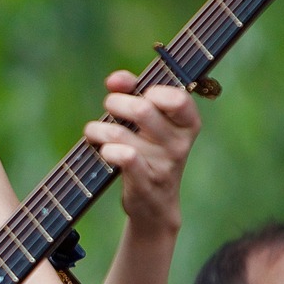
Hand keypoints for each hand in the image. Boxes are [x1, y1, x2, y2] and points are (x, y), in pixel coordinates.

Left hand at [85, 70, 201, 237]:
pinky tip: (103, 150)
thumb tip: (115, 79)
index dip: (151, 89)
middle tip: (109, 108)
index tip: (136, 92)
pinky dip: (106, 150)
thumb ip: (134, 92)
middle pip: (141, 110)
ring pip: (120, 134)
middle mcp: (180, 144)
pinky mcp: (145, 183)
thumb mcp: (149, 122)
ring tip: (94, 132)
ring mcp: (164, 165)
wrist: (155, 204)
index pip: (178, 98)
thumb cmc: (150, 152)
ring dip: (98, 129)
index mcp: (188, 124)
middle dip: (115, 103)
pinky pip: (124, 158)